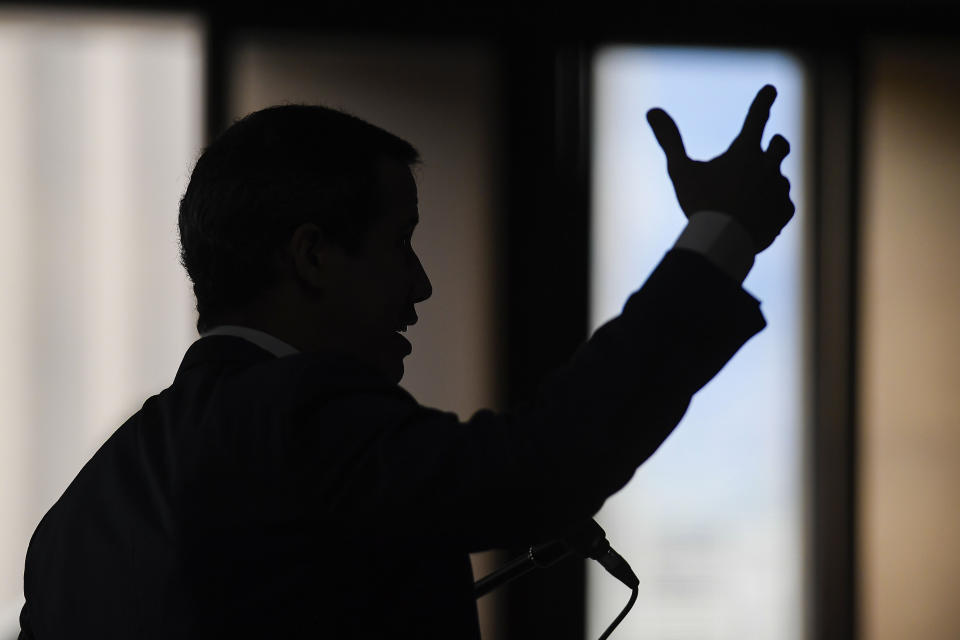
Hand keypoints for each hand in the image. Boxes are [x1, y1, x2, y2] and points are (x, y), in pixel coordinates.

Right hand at [646, 84, 794, 252]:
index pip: (757, 116)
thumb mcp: (680, 171)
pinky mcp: (785, 211)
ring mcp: (779, 189)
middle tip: (770, 147)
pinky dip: (772, 206)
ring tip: (749, 199)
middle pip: (780, 145)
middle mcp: (768, 166)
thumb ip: (669, 140)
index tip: (771, 89)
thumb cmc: (700, 204)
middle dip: (775, 144)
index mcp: (744, 151)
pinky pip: (783, 204)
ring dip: (768, 182)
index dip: (764, 100)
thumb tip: (652, 111)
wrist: (722, 243)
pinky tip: (758, 216)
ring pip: (780, 178)